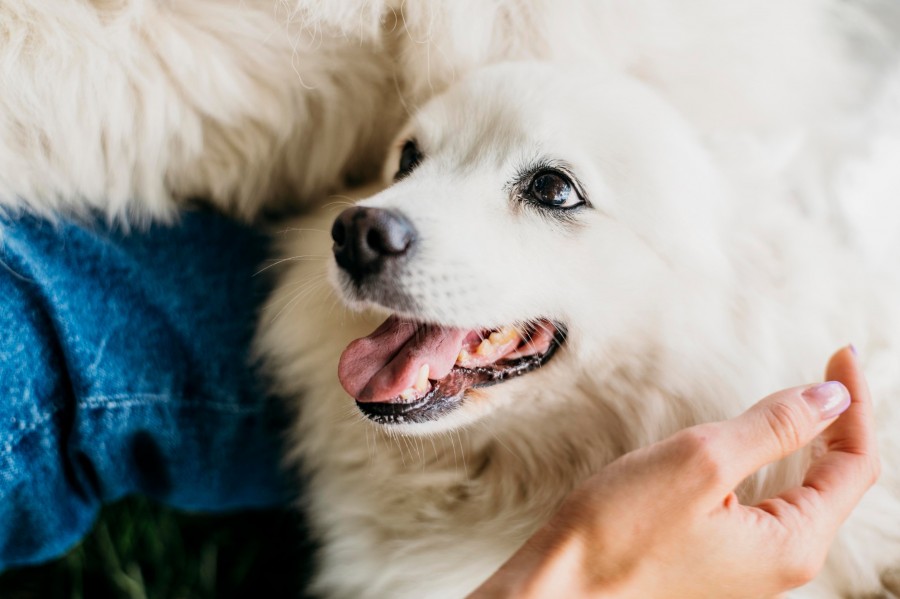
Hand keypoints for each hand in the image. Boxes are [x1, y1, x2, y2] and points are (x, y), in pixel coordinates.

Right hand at [470, 347, 879, 597]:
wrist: (562, 584)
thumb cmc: (619, 529)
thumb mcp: (701, 461)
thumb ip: (774, 427)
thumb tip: (831, 398)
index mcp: (791, 543)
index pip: (853, 464)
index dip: (852, 404)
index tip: (840, 354)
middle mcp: (781, 561)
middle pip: (837, 481)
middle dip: (839, 421)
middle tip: (830, 367)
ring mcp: (751, 563)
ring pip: (803, 491)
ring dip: (809, 441)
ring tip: (806, 398)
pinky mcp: (720, 555)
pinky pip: (770, 503)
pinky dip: (776, 462)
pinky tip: (759, 442)